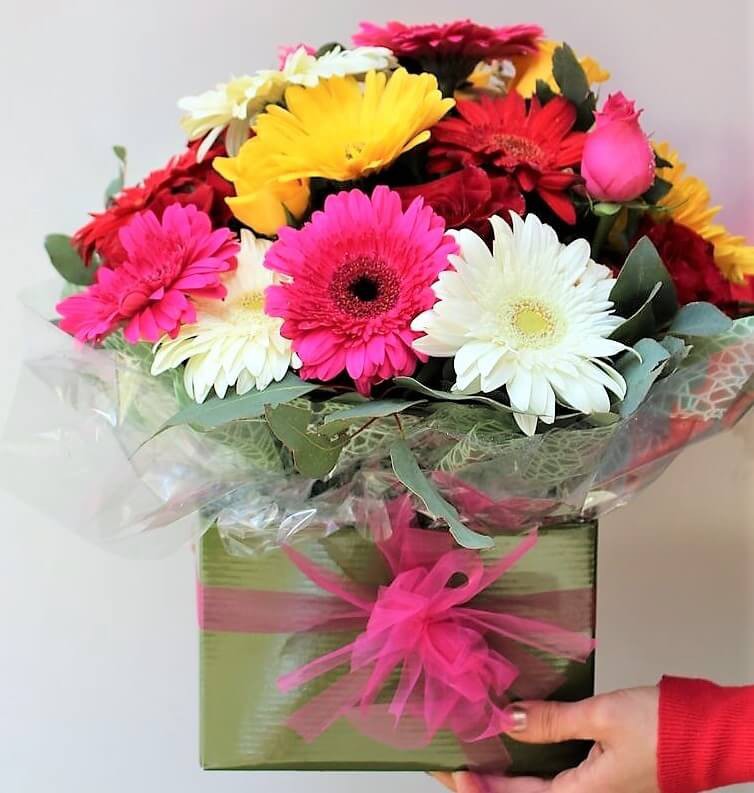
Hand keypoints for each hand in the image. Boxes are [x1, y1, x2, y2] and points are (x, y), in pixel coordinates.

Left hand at [432, 686, 659, 792]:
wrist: (708, 734)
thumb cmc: (664, 728)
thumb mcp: (602, 716)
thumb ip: (553, 721)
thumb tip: (508, 719)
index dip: (483, 788)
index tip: (454, 771)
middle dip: (487, 782)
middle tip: (453, 763)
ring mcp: (595, 790)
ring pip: (538, 788)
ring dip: (506, 776)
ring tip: (475, 753)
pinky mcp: (601, 777)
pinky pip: (555, 777)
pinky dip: (530, 765)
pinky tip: (516, 743)